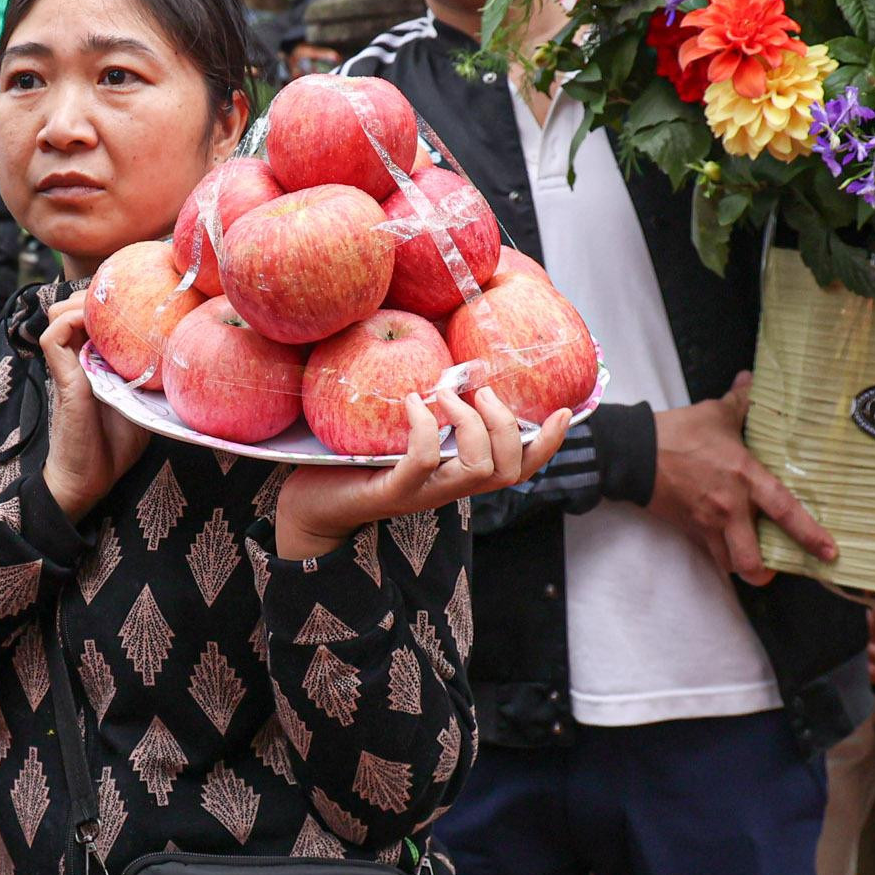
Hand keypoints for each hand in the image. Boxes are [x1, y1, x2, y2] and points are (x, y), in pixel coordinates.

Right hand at [37, 293, 148, 522]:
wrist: (91, 478)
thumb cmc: (116, 445)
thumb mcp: (144, 402)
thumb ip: (153, 378)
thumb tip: (189, 359)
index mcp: (97, 359)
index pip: (96, 314)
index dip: (111, 298)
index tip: (142, 292)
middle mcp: (79, 356)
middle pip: (76, 304)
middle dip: (99, 293)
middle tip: (129, 296)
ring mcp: (68, 365)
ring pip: (59, 312)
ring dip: (82, 303)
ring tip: (109, 307)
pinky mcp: (61, 377)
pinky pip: (53, 336)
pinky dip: (69, 322)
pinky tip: (94, 326)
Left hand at [277, 386, 572, 561]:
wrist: (310, 507)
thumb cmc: (353, 464)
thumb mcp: (399, 437)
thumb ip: (429, 415)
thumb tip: (449, 367)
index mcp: (456, 475)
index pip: (518, 468)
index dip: (547, 445)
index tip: (564, 411)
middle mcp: (447, 489)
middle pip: (507, 470)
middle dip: (508, 426)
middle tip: (481, 392)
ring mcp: (421, 494)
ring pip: (477, 471)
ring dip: (473, 425)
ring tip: (448, 394)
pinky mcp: (390, 492)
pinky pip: (422, 463)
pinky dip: (425, 427)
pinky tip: (412, 402)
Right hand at [647, 373, 836, 583]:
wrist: (634, 453)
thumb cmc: (679, 434)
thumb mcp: (715, 414)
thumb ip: (741, 400)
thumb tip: (751, 378)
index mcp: (746, 478)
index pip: (785, 511)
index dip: (809, 535)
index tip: (829, 553)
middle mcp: (730, 508)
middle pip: (752, 560)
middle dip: (765, 572)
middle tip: (774, 567)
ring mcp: (707, 522)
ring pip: (728, 564)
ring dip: (740, 566)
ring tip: (747, 559)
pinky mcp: (687, 528)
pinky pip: (707, 551)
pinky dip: (717, 553)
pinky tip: (722, 545)